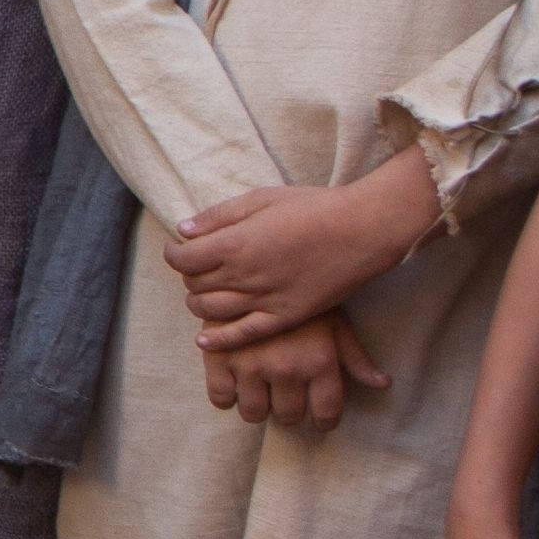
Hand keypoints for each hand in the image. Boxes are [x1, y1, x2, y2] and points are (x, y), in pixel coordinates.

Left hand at [167, 162, 437, 347]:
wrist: (363, 229)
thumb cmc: (314, 207)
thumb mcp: (261, 199)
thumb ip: (219, 216)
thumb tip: (184, 230)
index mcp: (234, 243)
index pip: (182, 259)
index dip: (175, 254)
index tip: (181, 249)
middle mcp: (244, 275)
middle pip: (195, 283)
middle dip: (190, 274)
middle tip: (200, 266)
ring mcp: (265, 298)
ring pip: (210, 310)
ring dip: (199, 301)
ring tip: (205, 291)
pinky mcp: (286, 316)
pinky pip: (243, 334)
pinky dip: (218, 339)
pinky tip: (204, 339)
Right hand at [199, 311, 389, 432]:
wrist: (251, 262)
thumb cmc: (301, 293)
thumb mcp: (334, 322)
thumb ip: (355, 357)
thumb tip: (383, 384)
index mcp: (319, 361)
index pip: (326, 413)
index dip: (324, 420)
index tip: (319, 419)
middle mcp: (286, 368)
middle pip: (288, 415)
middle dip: (289, 410)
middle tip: (286, 397)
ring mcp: (250, 365)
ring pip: (253, 412)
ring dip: (258, 407)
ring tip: (260, 392)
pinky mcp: (218, 358)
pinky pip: (220, 398)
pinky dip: (226, 397)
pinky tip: (234, 384)